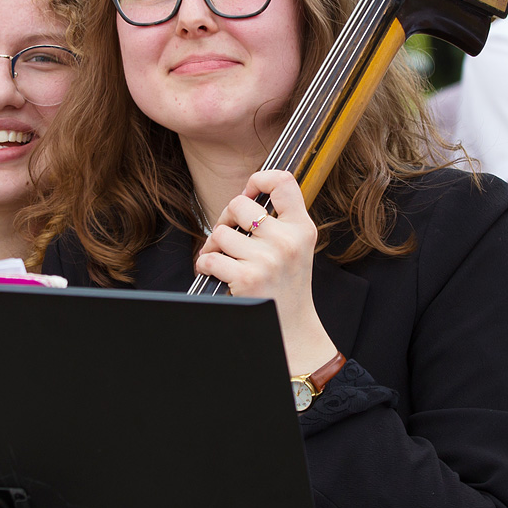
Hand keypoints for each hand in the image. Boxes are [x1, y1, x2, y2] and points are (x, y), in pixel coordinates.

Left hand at [194, 169, 339, 376]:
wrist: (292, 328)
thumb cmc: (287, 285)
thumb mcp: (297, 247)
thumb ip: (280, 220)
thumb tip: (246, 193)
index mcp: (303, 228)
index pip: (284, 181)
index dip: (260, 178)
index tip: (249, 191)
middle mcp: (288, 241)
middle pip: (238, 203)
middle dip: (226, 219)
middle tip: (230, 235)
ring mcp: (268, 260)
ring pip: (220, 233)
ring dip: (214, 247)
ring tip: (224, 259)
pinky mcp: (247, 278)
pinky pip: (209, 258)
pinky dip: (205, 265)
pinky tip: (216, 272)